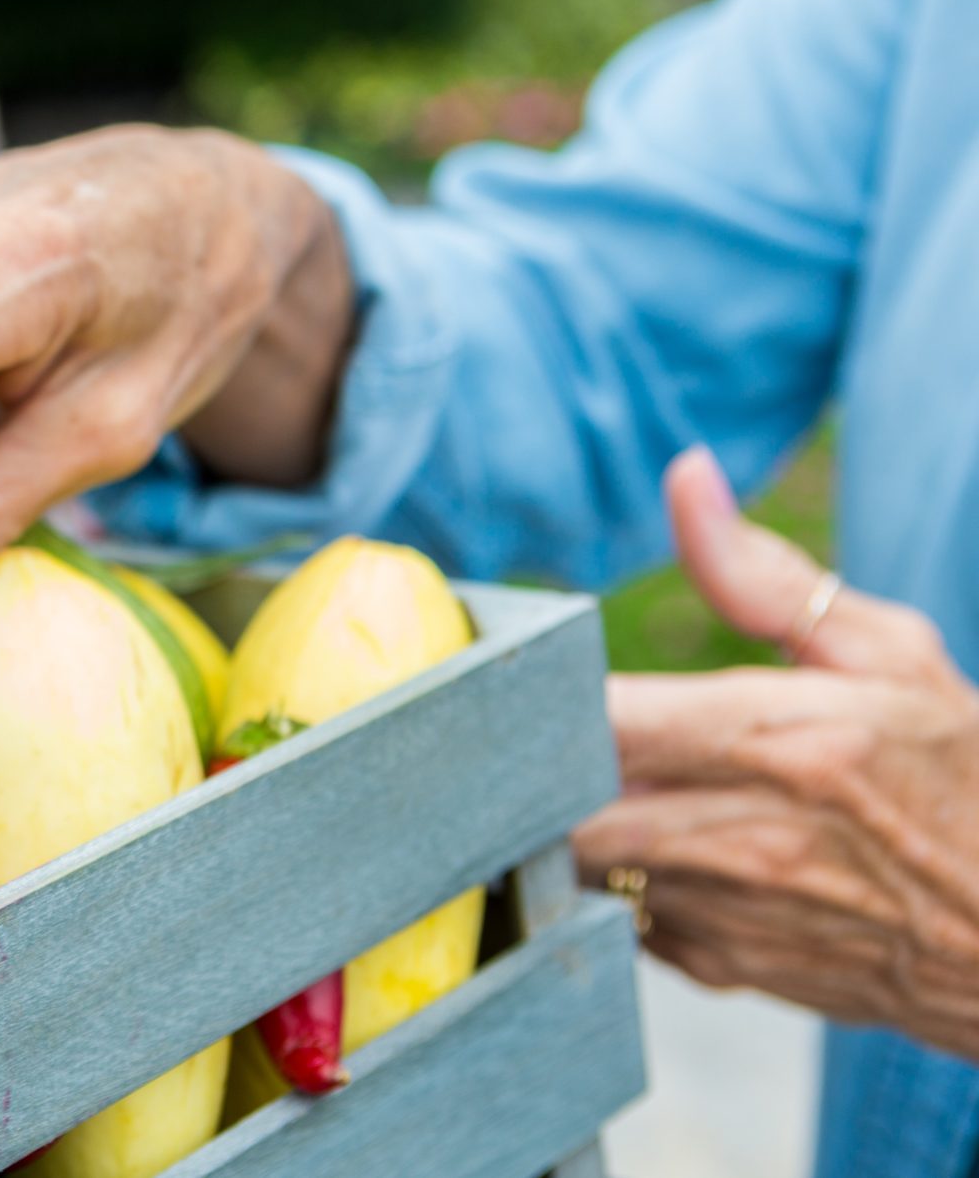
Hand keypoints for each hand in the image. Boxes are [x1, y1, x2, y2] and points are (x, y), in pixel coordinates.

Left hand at [574, 447, 978, 1057]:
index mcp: (782, 741)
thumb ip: (764, 574)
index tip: (513, 669)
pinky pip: (610, 917)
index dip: (530, 695)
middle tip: (511, 729)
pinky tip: (629, 844)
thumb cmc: (963, 778)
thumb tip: (685, 477)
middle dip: (518, 768)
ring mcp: (727, 912)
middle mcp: (744, 835)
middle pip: (553, 805)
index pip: (594, 718)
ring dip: (549, 822)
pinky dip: (599, 878)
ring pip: (568, 867)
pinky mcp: (717, 967)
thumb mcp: (890, 654)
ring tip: (558, 778)